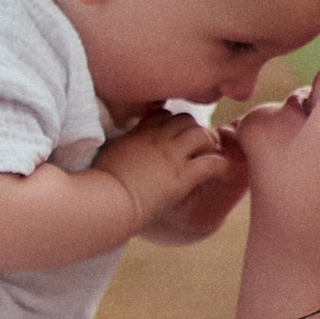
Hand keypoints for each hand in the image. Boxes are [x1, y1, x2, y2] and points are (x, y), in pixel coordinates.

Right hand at [95, 110, 229, 233]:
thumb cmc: (97, 186)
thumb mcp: (105, 156)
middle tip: (201, 148)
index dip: (174, 124)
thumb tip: (118, 151)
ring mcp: (169, 157)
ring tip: (212, 158)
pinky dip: (222, 166)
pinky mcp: (180, 177)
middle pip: (187, 119)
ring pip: (202, 135)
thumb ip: (117, 148)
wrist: (102, 204)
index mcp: (137, 134)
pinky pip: (211, 162)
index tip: (177, 137)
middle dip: (196, 131)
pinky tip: (223, 174)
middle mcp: (156, 140)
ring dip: (211, 145)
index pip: (164, 115)